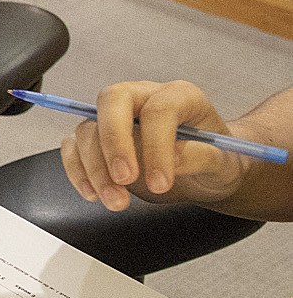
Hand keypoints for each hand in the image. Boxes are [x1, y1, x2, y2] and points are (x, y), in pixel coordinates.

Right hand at [60, 80, 245, 211]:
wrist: (204, 173)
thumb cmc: (216, 162)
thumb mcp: (223, 163)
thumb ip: (201, 157)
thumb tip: (170, 160)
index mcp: (179, 96)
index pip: (160, 109)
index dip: (157, 146)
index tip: (160, 184)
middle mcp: (144, 98)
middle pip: (112, 101)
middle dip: (114, 142)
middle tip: (124, 179)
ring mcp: (116, 117)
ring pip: (88, 129)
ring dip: (96, 169)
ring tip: (117, 201)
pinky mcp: (97, 137)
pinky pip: (73, 147)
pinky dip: (77, 171)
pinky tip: (94, 193)